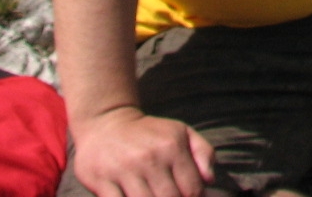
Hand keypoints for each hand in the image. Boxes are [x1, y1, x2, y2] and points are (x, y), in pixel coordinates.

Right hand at [71, 106, 214, 196]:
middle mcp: (149, 158)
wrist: (106, 123)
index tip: (188, 196)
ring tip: (154, 195)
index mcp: (171, 146)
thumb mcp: (181, 132)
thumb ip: (203, 153)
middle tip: (168, 194)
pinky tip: (134, 196)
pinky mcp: (101, 181)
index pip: (192, 189)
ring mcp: (124, 170)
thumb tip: (209, 180)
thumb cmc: (150, 134)